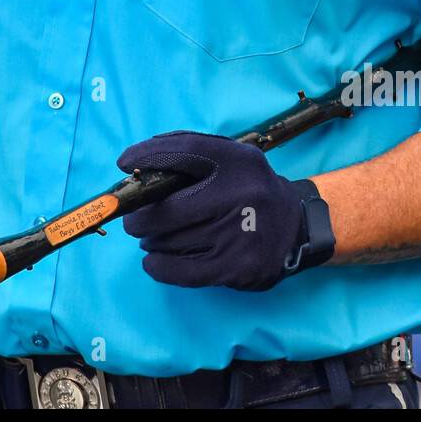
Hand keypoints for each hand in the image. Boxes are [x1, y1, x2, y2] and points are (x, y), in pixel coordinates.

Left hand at [116, 131, 333, 290]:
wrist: (297, 226)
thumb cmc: (248, 188)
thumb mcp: (230, 158)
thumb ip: (189, 153)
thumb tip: (134, 163)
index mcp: (237, 161)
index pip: (183, 150)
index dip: (147, 156)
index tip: (124, 164)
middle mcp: (241, 194)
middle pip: (167, 208)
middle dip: (140, 216)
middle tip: (135, 218)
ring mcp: (239, 234)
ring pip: (169, 241)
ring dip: (151, 240)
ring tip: (154, 236)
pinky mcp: (237, 268)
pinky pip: (179, 271)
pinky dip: (157, 265)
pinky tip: (154, 259)